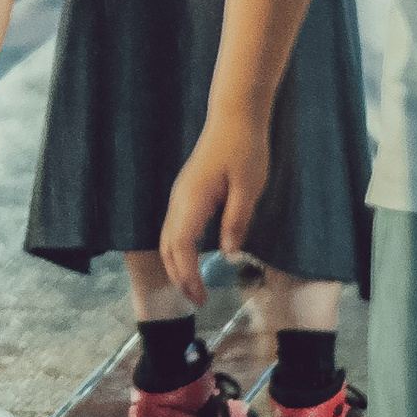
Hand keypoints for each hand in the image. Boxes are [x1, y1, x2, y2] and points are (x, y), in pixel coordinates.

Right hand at [159, 115, 271, 303]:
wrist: (234, 116)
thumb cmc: (244, 149)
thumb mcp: (248, 188)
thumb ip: (236, 220)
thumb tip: (228, 253)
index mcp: (192, 200)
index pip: (180, 247)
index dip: (187, 275)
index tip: (200, 297)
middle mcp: (179, 199)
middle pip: (167, 246)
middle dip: (179, 276)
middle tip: (197, 300)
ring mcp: (180, 195)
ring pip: (167, 237)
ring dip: (177, 264)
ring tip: (193, 286)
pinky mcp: (186, 192)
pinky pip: (174, 228)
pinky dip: (179, 250)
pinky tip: (193, 259)